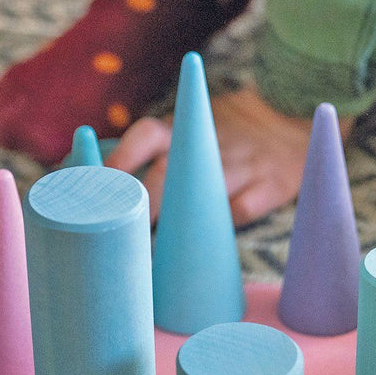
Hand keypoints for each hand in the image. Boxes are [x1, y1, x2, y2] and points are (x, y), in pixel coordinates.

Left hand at [107, 84, 354, 226]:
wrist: (290, 119)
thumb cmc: (221, 137)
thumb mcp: (188, 132)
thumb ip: (146, 152)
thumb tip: (85, 173)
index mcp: (183, 131)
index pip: (144, 136)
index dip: (119, 160)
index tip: (94, 188)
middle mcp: (209, 144)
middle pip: (169, 171)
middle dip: (143, 203)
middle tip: (122, 234)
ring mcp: (243, 163)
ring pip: (206, 192)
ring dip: (179, 223)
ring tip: (153, 255)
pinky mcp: (272, 183)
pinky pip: (244, 208)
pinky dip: (225, 224)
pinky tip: (206, 249)